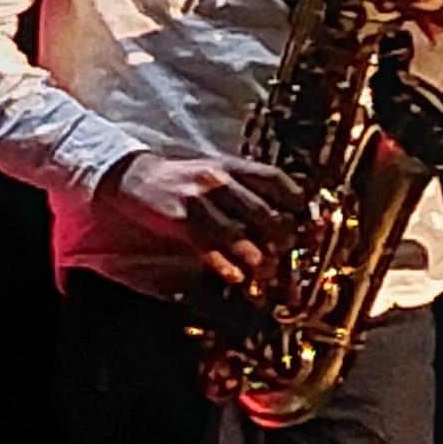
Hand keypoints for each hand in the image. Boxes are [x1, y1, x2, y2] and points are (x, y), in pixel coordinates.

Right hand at [109, 151, 301, 285]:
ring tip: (263, 273)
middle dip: (281, 238)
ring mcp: (201, 198)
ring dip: (256, 258)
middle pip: (265, 212)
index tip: (308, 222)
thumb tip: (278, 217)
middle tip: (286, 254)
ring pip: (240, 233)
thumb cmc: (182, 181)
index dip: (297, 202)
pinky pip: (209, 245)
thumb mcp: (216, 175)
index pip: (276, 180)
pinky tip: (235, 277)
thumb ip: (245, 192)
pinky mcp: (181, 218)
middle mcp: (221, 180)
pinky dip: (225, 264)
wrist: (134, 176)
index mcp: (233, 167)